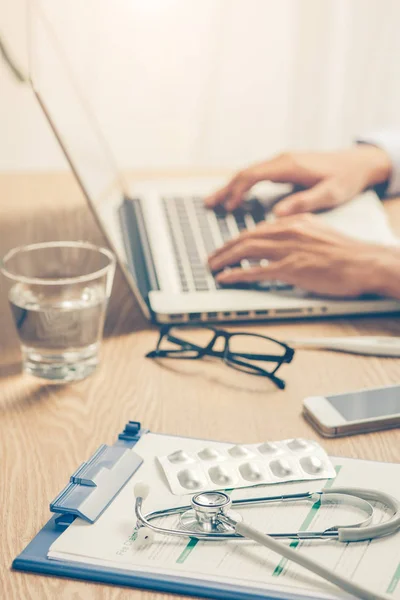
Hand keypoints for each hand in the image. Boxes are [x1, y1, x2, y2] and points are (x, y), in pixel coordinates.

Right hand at [205, 146, 391, 215]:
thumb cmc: (345, 179)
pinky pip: (256, 176)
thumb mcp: (329, 194)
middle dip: (225, 189)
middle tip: (207, 205)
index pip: (253, 175)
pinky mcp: (284, 168)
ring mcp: (282, 163)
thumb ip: (303, 203)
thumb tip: (276, 214)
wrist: (358, 163)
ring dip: (230, 187)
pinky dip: (242, 186)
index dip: (237, 191)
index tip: (228, 208)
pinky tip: (236, 197)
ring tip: (213, 202)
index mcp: (288, 166)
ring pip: (248, 173)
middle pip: (245, 173)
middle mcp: (281, 161)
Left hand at [208, 214, 397, 297]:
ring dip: (224, 259)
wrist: (365, 263)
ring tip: (212, 267)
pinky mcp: (291, 268)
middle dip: (224, 248)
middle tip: (211, 258)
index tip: (227, 246)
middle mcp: (288, 231)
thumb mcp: (320, 233)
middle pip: (246, 237)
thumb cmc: (348, 253)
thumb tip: (284, 242)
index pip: (258, 229)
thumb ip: (299, 234)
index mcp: (295, 222)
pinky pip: (255, 270)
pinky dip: (236, 273)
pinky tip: (225, 277)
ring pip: (246, 251)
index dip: (237, 239)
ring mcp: (288, 249)